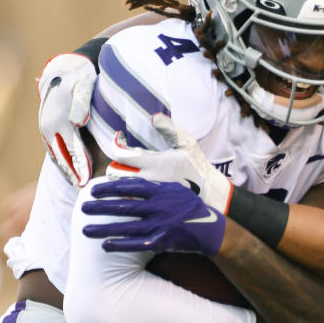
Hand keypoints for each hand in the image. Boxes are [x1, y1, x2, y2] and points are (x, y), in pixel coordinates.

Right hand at [38, 53, 95, 186]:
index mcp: (58, 121)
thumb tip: (76, 122)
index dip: (80, 166)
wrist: (65, 67)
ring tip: (76, 183)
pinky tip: (68, 169)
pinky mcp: (47, 126)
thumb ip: (80, 103)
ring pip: (56, 154)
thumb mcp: (82, 86)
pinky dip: (60, 160)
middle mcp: (48, 127)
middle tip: (82, 189)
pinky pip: (53, 148)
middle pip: (62, 156)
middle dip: (72, 174)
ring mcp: (46, 127)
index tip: (87, 182)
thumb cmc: (78, 77)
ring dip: (65, 170)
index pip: (72, 150)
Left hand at [82, 178, 226, 255]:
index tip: (93, 190)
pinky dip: (120, 244)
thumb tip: (129, 184)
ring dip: (104, 228)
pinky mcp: (163, 240)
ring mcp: (161, 224)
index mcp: (162, 191)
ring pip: (127, 226)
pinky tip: (105, 245)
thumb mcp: (175, 190)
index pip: (131, 187)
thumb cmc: (191, 208)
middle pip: (125, 206)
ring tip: (85, 229)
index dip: (111, 188)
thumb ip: (154, 187)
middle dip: (101, 207)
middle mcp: (160, 206)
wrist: (212, 229)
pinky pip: (136, 244)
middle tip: (83, 208)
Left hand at [107, 113, 232, 213]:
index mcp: (155, 163)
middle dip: (113, 165)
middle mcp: (148, 181)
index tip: (119, 138)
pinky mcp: (150, 206)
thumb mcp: (187, 143)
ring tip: (124, 174)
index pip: (121, 155)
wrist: (210, 193)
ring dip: (116, 181)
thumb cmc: (198, 166)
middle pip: (114, 173)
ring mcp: (147, 197)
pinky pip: (128, 201)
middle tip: (121, 160)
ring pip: (118, 188)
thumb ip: (169, 128)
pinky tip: (133, 189)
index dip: (116, 144)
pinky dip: (126, 194)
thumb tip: (153, 116)